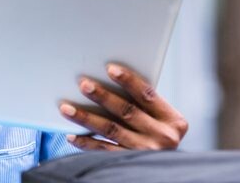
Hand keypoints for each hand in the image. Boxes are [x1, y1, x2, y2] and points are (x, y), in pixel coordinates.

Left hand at [58, 63, 187, 150]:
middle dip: (103, 96)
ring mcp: (146, 151)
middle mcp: (163, 137)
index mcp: (173, 120)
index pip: (147, 95)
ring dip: (86, 118)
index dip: (129, 81)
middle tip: (84, 84)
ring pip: (111, 130)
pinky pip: (104, 150)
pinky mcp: (131, 163)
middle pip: (127, 111)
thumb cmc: (156, 135)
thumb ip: (142, 105)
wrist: (164, 171)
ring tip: (67, 108)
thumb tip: (104, 83)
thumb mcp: (160, 120)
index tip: (110, 69)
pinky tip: (72, 136)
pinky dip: (86, 142)